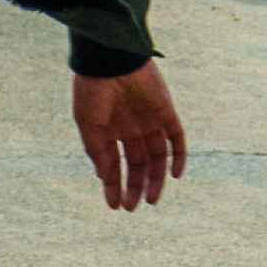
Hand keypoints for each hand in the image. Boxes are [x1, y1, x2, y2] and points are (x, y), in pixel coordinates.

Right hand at [72, 62, 187, 211]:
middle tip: (132, 207)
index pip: (115, 164)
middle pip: (138, 164)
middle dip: (135, 186)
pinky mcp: (166, 111)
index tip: (115, 206)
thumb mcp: (88, 124)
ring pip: (157, 156)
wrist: (110, 59)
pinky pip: (177, 138)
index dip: (114, 185)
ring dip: (156, 179)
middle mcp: (131, 128)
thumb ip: (97, 151)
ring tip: (152, 200)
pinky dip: (178, 157)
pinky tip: (174, 175)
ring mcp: (149, 120)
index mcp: (110, 130)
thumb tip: (105, 178)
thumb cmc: (92, 90)